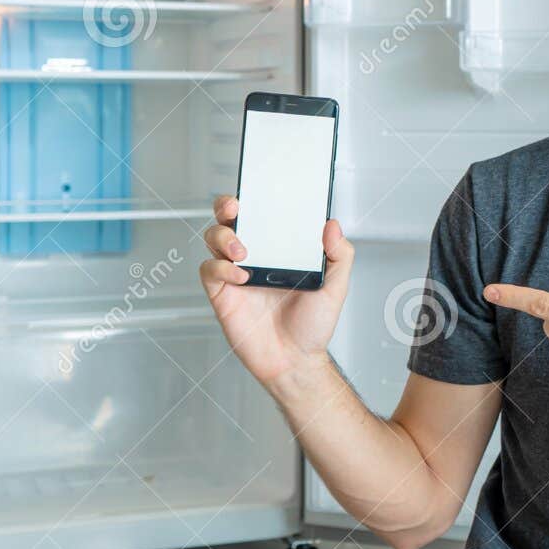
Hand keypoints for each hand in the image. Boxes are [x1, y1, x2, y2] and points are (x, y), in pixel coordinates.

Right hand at [199, 195, 352, 391]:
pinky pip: (209, 270)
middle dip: (227, 205)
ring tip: (243, 251)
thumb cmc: (313, 325)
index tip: (259, 186)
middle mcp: (256, 255)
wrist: (295, 361)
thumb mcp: (336, 286)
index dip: (256, 196)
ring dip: (224, 237)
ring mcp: (236, 273)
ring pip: (214, 238)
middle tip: (237, 208)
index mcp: (280, 248)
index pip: (263, 213)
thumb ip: (338, 255)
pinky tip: (240, 277)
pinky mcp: (221, 293)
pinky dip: (220, 268)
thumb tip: (331, 225)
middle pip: (230, 218)